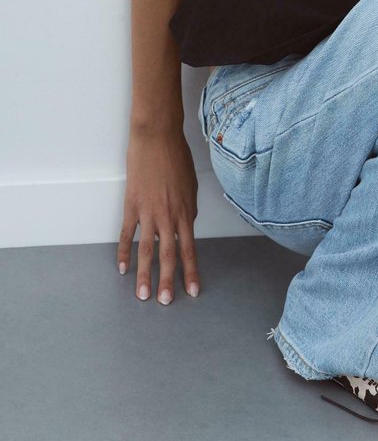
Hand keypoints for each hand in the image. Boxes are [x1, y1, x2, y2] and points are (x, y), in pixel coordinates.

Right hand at [118, 128, 200, 303]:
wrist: (156, 138)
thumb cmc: (177, 156)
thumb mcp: (191, 184)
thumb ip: (188, 208)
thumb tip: (186, 226)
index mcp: (185, 211)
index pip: (189, 249)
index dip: (191, 272)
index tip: (192, 291)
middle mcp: (168, 216)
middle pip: (168, 255)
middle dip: (168, 281)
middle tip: (165, 302)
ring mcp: (148, 212)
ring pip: (147, 250)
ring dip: (145, 275)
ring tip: (143, 295)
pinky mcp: (131, 206)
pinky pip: (126, 234)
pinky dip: (123, 252)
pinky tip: (122, 268)